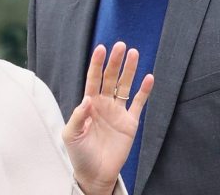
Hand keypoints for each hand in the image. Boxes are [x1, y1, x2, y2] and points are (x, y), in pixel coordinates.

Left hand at [63, 42, 153, 194]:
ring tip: (134, 53)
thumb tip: (87, 99)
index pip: (93, 79)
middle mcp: (104, 104)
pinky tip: (148, 78)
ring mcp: (118, 112)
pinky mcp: (130, 123)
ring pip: (125, 86)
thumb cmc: (79, 154)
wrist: (95, 174)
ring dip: (130, 71)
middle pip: (110, 78)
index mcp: (89, 104)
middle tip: (121, 46)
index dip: (97, 64)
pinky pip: (138, 104)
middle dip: (115, 62)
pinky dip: (144, 91)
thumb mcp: (71, 135)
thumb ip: (78, 116)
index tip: (101, 48)